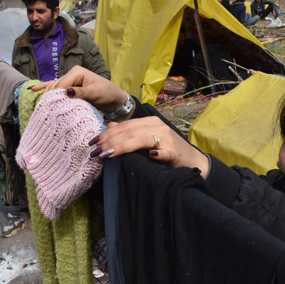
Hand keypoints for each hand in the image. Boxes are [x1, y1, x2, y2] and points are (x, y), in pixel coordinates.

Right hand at [31, 66, 128, 114]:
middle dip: (51, 97)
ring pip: (53, 89)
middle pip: (55, 86)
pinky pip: (54, 87)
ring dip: (48, 97)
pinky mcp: (69, 88)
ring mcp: (69, 80)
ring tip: (41, 107)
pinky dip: (44, 88)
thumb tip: (66, 92)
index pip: (60, 84)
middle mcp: (71, 74)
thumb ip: (81, 93)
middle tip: (45, 110)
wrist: (114, 99)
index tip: (53, 108)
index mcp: (76, 72)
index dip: (56, 95)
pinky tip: (33, 89)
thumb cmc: (107, 94)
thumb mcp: (95, 93)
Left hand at [88, 116, 209, 176]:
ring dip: (122, 147)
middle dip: (109, 140)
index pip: (125, 125)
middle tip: (95, 150)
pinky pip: (163, 152)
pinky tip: (148, 157)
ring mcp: (167, 138)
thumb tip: (109, 125)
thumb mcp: (147, 139)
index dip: (107, 133)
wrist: (192, 162)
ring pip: (141, 139)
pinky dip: (155, 154)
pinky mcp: (174, 152)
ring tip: (107, 154)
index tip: (92, 142)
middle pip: (129, 131)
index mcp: (150, 122)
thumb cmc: (167, 152)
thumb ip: (130, 132)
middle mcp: (158, 127)